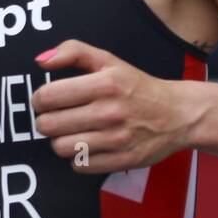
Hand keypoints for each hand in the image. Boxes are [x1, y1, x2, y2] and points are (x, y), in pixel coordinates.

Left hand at [32, 40, 195, 173]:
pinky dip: (78, 157)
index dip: (39, 99)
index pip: (48, 96)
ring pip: (61, 148)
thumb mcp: (109, 60)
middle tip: (56, 117)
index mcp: (106, 83)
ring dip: (60, 140)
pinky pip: (80, 166)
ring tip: (71, 132)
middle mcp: (111, 111)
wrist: (178, 114)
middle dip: (46, 120)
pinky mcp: (122, 160)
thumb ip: (73, 51)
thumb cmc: (137, 86)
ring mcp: (117, 139)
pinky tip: (88, 145)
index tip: (45, 100)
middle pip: (49, 125)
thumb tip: (41, 61)